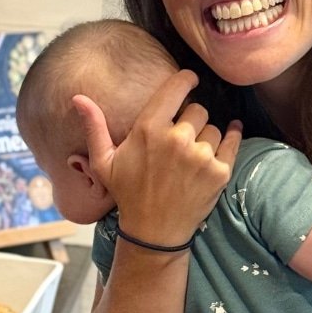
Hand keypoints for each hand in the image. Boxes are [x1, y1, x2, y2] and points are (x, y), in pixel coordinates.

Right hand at [73, 69, 241, 245]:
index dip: (186, 80)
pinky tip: (229, 133)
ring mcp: (200, 156)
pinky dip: (231, 137)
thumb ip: (94, 127)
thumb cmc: (128, 193)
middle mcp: (177, 139)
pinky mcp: (219, 171)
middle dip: (191, 120)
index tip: (190, 80)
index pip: (177, 87)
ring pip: (214, 128)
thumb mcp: (104, 162)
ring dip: (206, 136)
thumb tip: (78, 97)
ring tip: (192, 155)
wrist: (154, 232)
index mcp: (149, 129)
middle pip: (198, 109)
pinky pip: (232, 141)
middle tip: (181, 138)